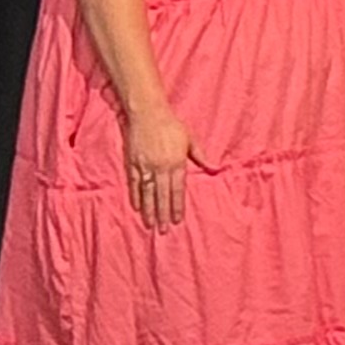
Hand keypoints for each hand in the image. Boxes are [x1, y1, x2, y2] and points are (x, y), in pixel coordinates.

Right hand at [122, 105, 195, 229]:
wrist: (146, 113)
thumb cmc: (171, 125)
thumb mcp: (190, 139)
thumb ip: (200, 156)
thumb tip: (213, 169)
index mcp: (176, 163)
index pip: (177, 190)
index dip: (177, 206)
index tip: (177, 221)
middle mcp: (160, 167)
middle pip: (161, 196)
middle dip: (163, 214)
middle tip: (163, 231)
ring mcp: (144, 166)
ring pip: (147, 193)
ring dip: (149, 210)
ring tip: (150, 225)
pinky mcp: (131, 163)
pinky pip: (133, 183)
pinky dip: (135, 196)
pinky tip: (137, 208)